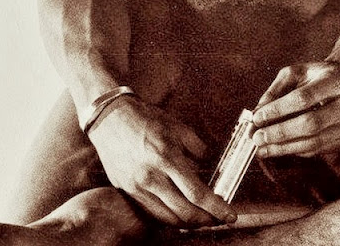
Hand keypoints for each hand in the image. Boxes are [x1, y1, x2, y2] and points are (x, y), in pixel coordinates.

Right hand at [87, 97, 236, 227]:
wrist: (110, 119)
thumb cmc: (145, 119)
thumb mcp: (177, 127)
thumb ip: (197, 149)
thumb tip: (208, 168)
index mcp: (167, 157)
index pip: (197, 193)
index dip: (216, 208)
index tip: (229, 215)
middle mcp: (151, 176)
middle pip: (184, 211)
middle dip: (206, 220)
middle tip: (218, 218)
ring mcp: (137, 186)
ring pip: (168, 217)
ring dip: (189, 222)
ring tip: (201, 218)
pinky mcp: (128, 190)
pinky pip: (152, 212)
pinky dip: (169, 217)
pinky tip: (179, 213)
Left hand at [252, 61, 339, 157]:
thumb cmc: (317, 77)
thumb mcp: (295, 73)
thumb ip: (275, 91)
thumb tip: (256, 114)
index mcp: (337, 80)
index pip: (304, 98)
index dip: (278, 109)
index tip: (257, 118)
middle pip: (311, 123)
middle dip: (280, 132)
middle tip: (257, 138)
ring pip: (314, 142)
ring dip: (284, 147)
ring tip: (262, 148)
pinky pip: (317, 150)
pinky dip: (294, 150)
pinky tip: (277, 149)